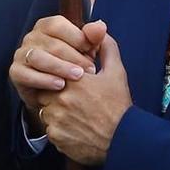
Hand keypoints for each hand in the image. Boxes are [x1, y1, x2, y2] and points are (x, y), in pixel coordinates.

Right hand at [11, 15, 104, 115]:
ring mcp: (21, 54)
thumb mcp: (86, 52)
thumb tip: (100, 26)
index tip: (91, 49)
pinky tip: (60, 85)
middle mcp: (32, 37)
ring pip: (39, 57)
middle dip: (73, 56)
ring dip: (60, 67)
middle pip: (51, 43)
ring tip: (77, 77)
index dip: (76, 36)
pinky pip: (27, 74)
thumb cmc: (72, 66)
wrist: (56, 95)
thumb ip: (93, 37)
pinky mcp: (16, 72)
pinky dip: (44, 80)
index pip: (58, 24)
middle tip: (90, 70)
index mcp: (47, 26)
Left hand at [40, 30, 131, 164]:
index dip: (60, 78)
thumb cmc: (119, 106)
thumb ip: (106, 48)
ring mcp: (56, 119)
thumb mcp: (116, 73)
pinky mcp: (56, 137)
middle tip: (74, 101)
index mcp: (72, 80)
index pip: (51, 72)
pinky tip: (76, 129)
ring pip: (46, 112)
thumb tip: (100, 29)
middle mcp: (60, 98)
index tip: (70, 84)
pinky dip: (60, 130)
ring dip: (56, 113)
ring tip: (76, 116)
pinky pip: (51, 130)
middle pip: (45, 92)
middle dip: (56, 95)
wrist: (124, 140)